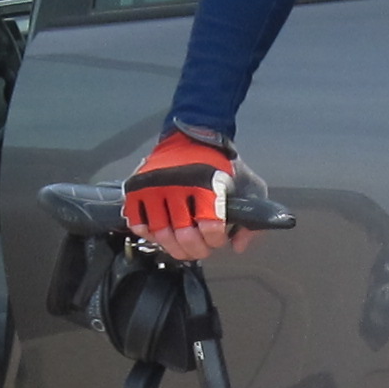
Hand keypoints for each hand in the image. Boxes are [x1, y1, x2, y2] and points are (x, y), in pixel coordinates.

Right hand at [123, 133, 243, 260]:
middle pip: (184, 236)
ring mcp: (154, 187)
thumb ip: (251, 219)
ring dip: (175, 248)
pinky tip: (163, 234)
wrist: (192, 137)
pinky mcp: (137, 189)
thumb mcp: (249, 187)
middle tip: (201, 249)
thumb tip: (237, 246)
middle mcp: (178, 185)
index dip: (216, 240)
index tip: (218, 239)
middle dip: (197, 250)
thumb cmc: (222, 166)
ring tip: (184, 247)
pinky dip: (150, 235)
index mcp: (208, 184)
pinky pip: (138, 223)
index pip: (210, 227)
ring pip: (161, 234)